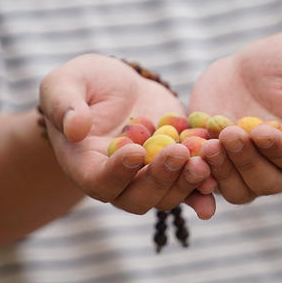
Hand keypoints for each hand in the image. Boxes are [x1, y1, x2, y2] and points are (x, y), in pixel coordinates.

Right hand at [40, 54, 214, 218]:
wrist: (118, 86)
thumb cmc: (83, 85)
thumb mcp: (65, 85)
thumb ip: (64, 105)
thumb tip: (75, 128)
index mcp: (86, 165)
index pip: (99, 181)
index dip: (117, 172)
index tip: (134, 150)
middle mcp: (118, 180)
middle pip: (138, 198)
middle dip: (159, 179)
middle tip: (178, 153)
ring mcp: (148, 177)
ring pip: (168, 196)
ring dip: (187, 183)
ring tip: (204, 161)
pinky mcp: (175, 168)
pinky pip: (190, 187)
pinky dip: (203, 189)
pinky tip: (217, 183)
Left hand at [189, 33, 281, 203]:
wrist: (249, 68)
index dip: (279, 150)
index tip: (261, 131)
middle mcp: (279, 166)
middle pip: (264, 182)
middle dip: (245, 161)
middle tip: (227, 133)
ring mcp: (245, 168)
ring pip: (236, 190)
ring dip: (220, 172)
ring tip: (206, 144)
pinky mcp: (217, 164)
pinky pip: (205, 181)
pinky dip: (194, 177)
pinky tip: (183, 158)